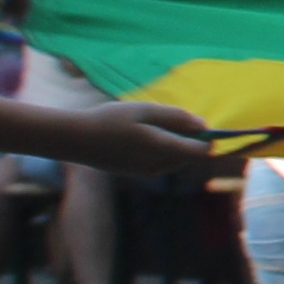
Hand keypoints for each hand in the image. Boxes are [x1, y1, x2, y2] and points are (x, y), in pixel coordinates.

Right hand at [68, 101, 219, 179]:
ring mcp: (148, 172)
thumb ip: (175, 117)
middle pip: (191, 156)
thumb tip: (203, 125)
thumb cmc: (110, 120)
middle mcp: (158, 166)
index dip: (208, 138)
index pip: (202, 151)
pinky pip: (163, 162)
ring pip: (177, 159)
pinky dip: (163, 149)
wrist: (76, 140)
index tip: (198, 123)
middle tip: (167, 120)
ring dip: (176, 144)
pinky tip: (142, 136)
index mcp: (161, 148)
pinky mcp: (139, 173)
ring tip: (150, 126)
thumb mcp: (144, 110)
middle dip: (190, 139)